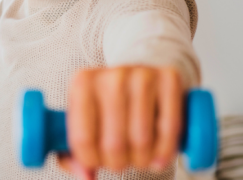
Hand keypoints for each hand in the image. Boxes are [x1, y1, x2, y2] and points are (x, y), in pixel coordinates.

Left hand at [57, 66, 183, 178]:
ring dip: (142, 160)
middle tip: (120, 160)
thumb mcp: (82, 120)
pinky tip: (158, 157)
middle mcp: (112, 75)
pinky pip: (169, 129)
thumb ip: (73, 153)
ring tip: (138, 157)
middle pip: (113, 145)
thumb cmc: (106, 105)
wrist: (139, 74)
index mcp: (82, 83)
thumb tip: (86, 176)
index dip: (91, 160)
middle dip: (117, 164)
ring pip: (142, 140)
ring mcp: (142, 75)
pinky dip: (165, 152)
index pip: (83, 139)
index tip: (96, 161)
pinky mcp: (170, 78)